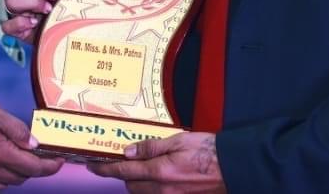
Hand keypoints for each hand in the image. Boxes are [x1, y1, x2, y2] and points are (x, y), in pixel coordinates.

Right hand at [0, 93, 62, 188]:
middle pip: (21, 178)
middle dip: (34, 169)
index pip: (33, 168)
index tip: (59, 162)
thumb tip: (34, 144)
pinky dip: (1, 178)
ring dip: (18, 175)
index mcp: (1, 154)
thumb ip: (15, 128)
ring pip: (6, 183)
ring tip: (19, 159)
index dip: (50, 167)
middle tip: (39, 156)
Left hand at [88, 132, 224, 192]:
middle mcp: (163, 190)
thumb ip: (151, 147)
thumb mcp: (178, 140)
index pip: (124, 171)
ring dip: (138, 183)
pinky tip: (159, 179)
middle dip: (124, 175)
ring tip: (142, 169)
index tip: (93, 165)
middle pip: (131, 186)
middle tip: (123, 162)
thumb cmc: (208, 151)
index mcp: (160, 171)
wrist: (234, 168)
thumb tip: (128, 151)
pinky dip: (153, 190)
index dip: (105, 169)